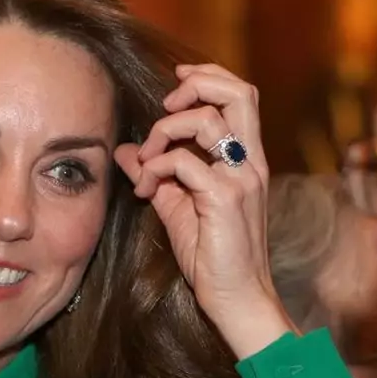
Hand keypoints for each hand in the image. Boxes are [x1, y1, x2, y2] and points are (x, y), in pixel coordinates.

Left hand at [113, 63, 295, 358]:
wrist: (236, 298)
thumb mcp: (178, 208)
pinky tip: (145, 190)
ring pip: (205, 121)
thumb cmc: (213, 258)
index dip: (208, 79)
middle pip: (238, 92)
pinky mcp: (224, 198)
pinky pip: (183, 162)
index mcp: (247, 160)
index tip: (174, 86)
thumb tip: (126, 152)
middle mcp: (250, 163)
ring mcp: (241, 178)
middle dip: (196, 85)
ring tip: (146, 164)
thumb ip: (157, 176)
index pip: (240, 96)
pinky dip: (156, 167)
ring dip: (163, 132)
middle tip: (164, 105)